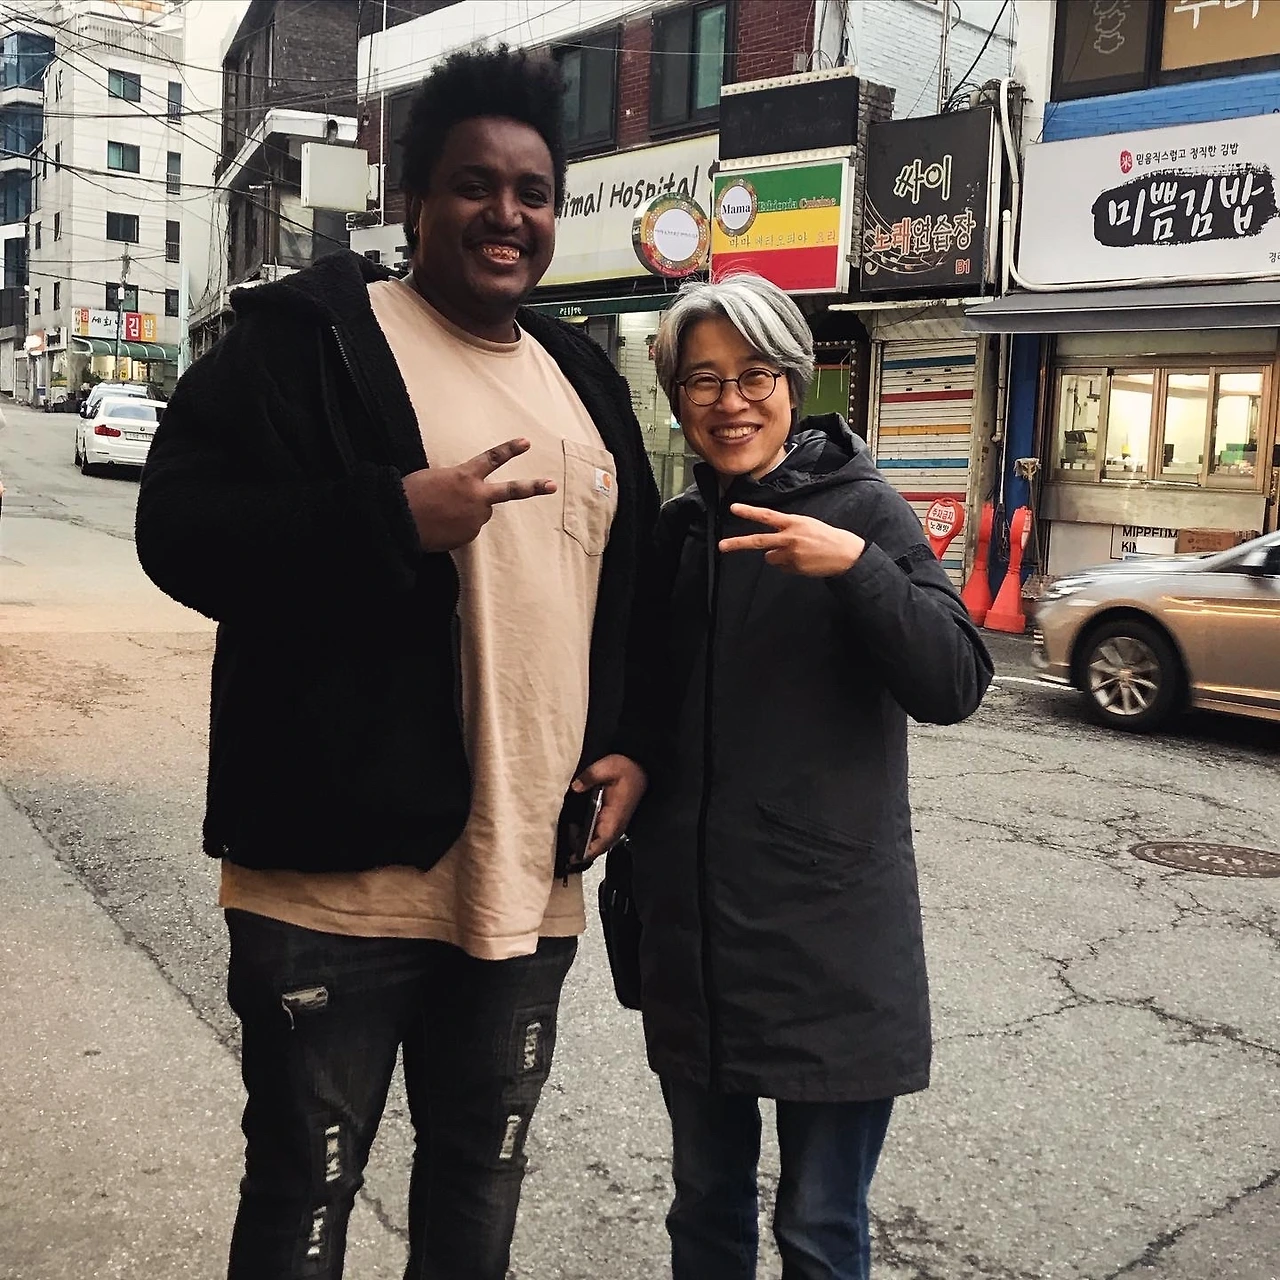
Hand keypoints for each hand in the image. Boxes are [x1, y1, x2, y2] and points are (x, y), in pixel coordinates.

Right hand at [402, 439, 555, 551]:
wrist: (400, 521)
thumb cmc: (411, 494)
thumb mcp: (434, 478)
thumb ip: (457, 483)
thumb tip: (464, 496)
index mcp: (465, 476)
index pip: (492, 458)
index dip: (509, 449)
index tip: (525, 443)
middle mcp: (476, 497)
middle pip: (511, 491)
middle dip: (533, 487)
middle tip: (552, 485)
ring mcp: (475, 519)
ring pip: (478, 513)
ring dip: (466, 512)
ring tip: (441, 513)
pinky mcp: (468, 536)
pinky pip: (466, 529)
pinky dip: (456, 527)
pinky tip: (439, 525)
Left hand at [572, 755, 647, 862]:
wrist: (640, 767)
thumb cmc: (627, 769)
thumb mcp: (608, 767)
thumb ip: (590, 776)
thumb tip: (576, 787)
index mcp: (614, 818)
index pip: (599, 845)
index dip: (584, 852)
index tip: (570, 853)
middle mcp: (615, 826)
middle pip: (595, 848)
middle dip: (578, 846)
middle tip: (567, 831)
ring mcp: (613, 825)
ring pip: (596, 843)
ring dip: (581, 841)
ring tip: (570, 828)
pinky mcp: (611, 821)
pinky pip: (597, 835)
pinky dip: (586, 835)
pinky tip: (576, 826)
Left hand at [719, 503, 864, 576]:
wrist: (845, 554)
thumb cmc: (826, 538)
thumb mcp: (806, 525)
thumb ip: (787, 530)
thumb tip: (769, 547)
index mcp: (793, 522)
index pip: (767, 516)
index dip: (749, 512)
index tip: (734, 508)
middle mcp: (789, 537)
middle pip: (758, 541)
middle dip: (738, 543)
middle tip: (721, 546)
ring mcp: (791, 554)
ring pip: (770, 558)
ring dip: (779, 557)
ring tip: (799, 554)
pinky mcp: (794, 567)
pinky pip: (782, 568)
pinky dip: (789, 566)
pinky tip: (804, 562)